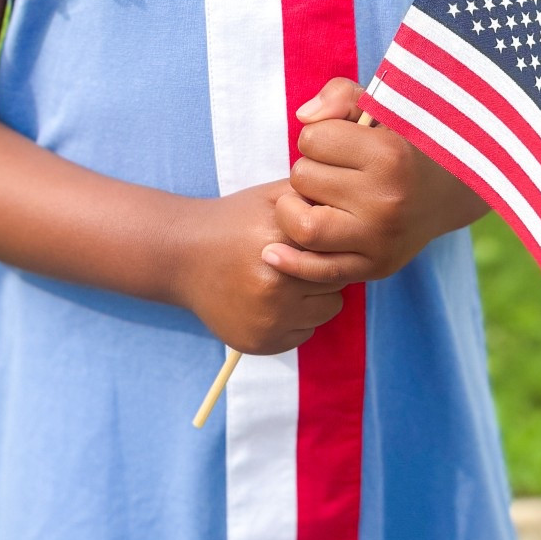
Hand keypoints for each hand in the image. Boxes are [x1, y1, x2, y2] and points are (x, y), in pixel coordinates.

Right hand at [173, 182, 344, 354]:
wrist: (182, 255)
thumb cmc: (235, 221)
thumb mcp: (273, 197)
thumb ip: (314, 196)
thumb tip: (358, 206)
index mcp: (281, 244)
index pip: (339, 251)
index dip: (330, 245)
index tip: (314, 242)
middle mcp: (274, 286)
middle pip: (336, 283)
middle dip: (323, 272)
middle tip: (297, 261)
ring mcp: (267, 319)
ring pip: (326, 311)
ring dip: (313, 298)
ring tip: (285, 281)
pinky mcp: (260, 342)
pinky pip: (304, 333)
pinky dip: (295, 320)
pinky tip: (272, 301)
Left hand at [262, 78, 487, 286]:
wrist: (450, 189)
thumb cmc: (404, 140)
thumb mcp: (381, 106)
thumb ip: (340, 95)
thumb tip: (304, 117)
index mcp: (389, 155)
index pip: (311, 140)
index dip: (318, 137)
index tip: (338, 142)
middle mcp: (386, 200)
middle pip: (303, 179)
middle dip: (309, 170)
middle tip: (332, 172)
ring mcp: (381, 239)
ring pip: (303, 226)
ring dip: (297, 210)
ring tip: (316, 201)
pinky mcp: (378, 267)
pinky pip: (320, 271)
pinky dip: (290, 263)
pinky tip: (271, 253)